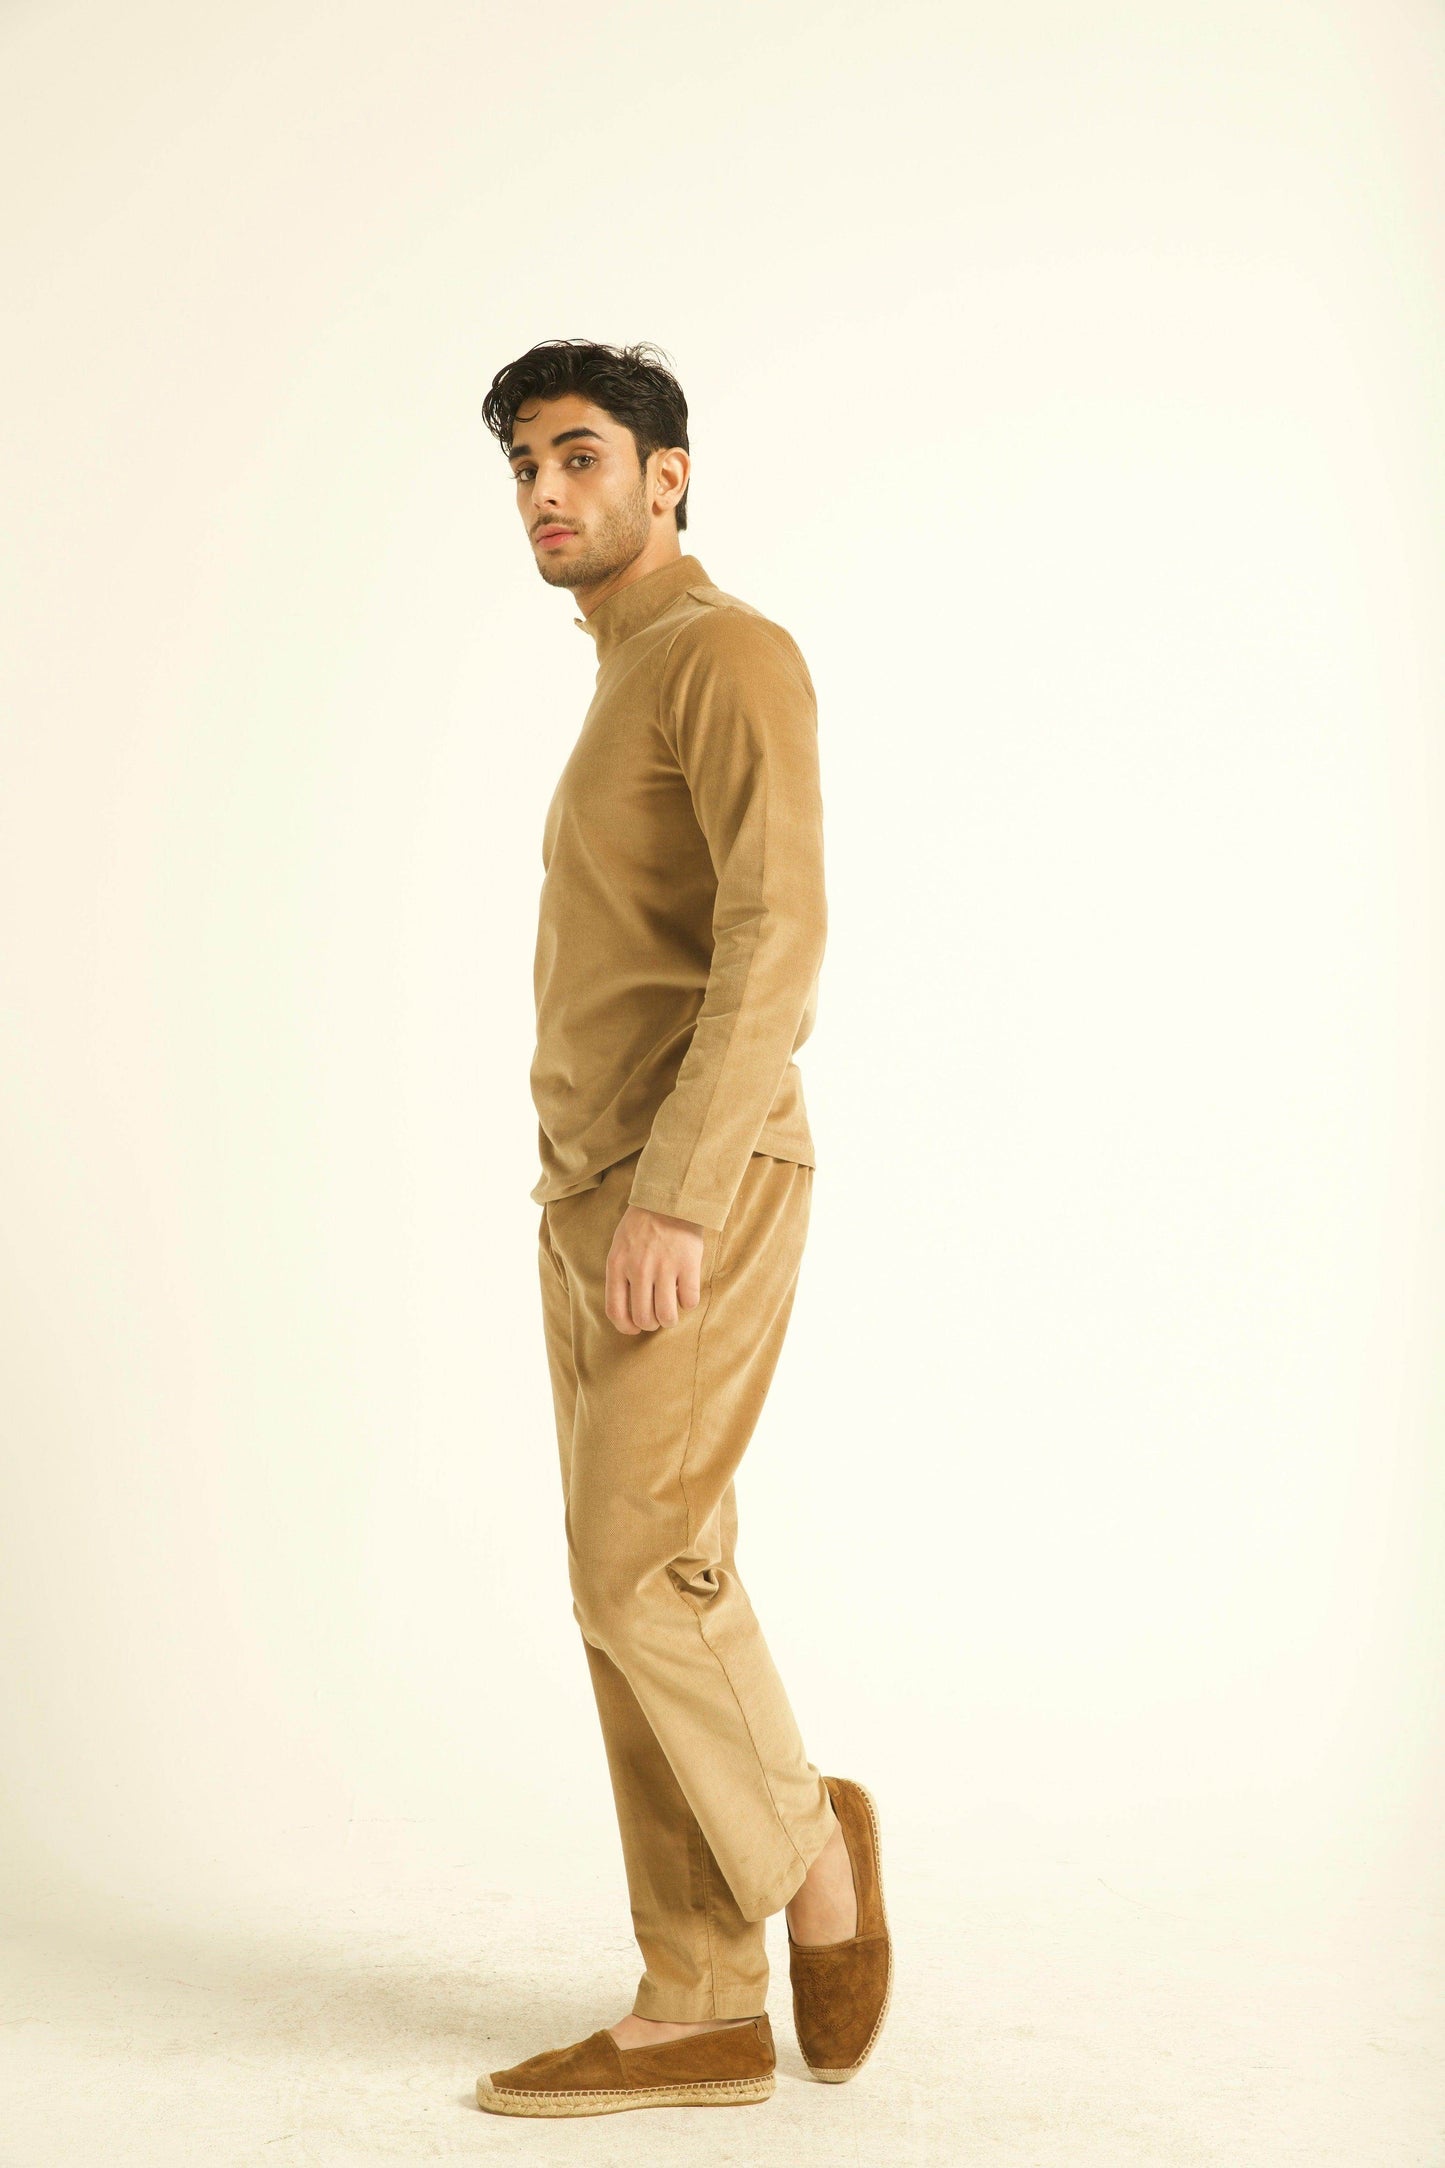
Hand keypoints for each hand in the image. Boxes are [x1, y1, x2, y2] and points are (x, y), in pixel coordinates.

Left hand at [604, 1204, 706, 1333]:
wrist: (670, 1198)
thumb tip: (627, 1310)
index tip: (634, 1329)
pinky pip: (689, 1301)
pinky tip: (686, 1292)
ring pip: (667, 1316)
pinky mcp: (687, 1264)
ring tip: (672, 1310)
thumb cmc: (642, 1224)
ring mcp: (663, 1267)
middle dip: (652, 1323)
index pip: (615, 1311)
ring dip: (670, 1319)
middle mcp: (638, 1269)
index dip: (626, 1327)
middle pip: (643, 1318)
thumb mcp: (620, 1246)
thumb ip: (620, 1274)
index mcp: (617, 1265)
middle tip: (657, 1316)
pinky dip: (688, 1303)